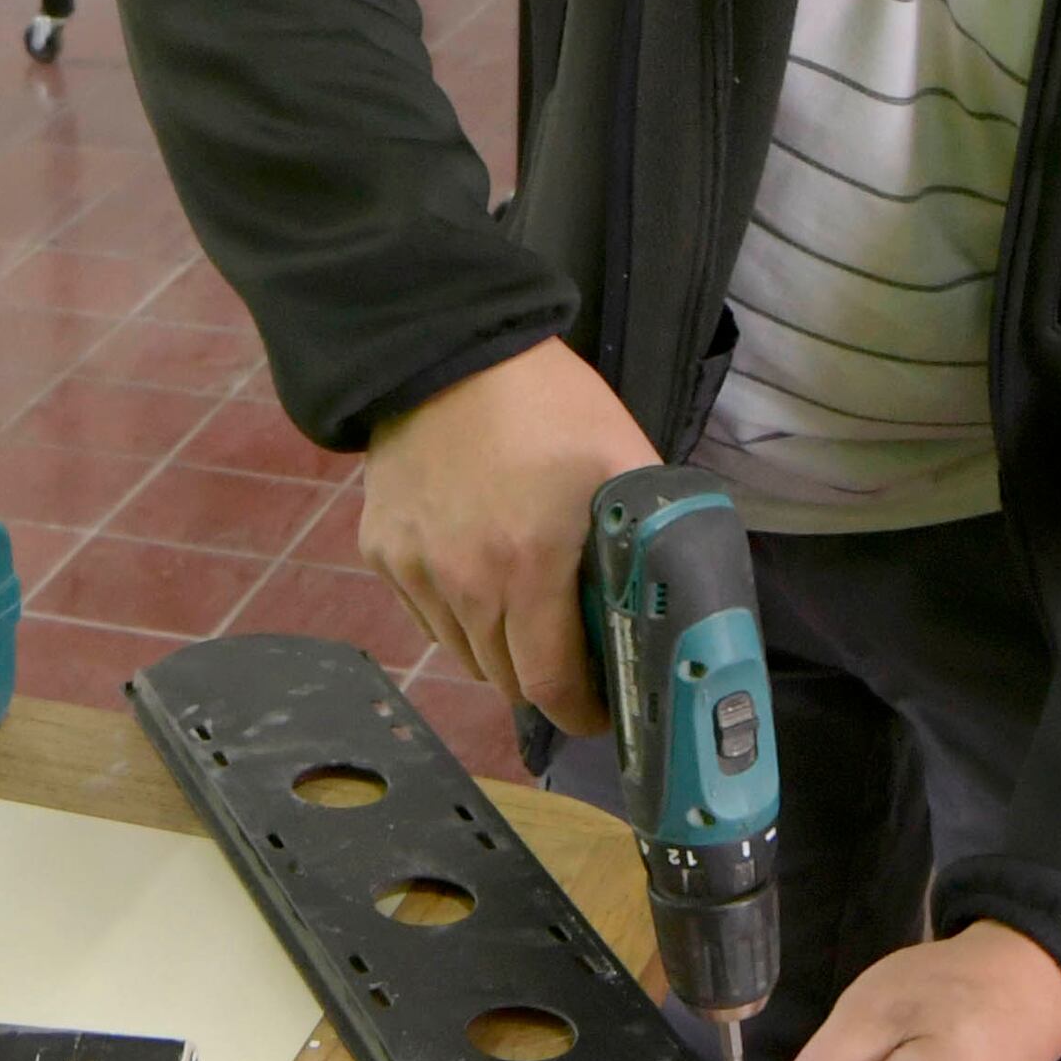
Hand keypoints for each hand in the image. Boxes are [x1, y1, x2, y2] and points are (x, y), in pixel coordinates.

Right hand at [358, 337, 655, 734]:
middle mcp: (463, 582)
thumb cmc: (545, 402)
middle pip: (504, 679)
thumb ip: (649, 535)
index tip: (599, 711)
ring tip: (521, 605)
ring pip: (461, 651)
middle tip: (569, 653)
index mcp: (529, 567)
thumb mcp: (624, 461)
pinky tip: (473, 566)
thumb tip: (677, 591)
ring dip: (496, 647)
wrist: (447, 348)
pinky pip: (423, 612)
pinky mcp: (382, 551)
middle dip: (542, 678)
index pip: (550, 685)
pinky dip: (452, 609)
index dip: (581, 713)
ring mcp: (415, 569)